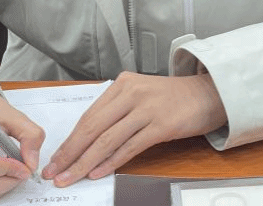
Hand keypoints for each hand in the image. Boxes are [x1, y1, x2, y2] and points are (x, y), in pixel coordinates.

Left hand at [42, 72, 226, 186]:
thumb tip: (88, 139)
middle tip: (54, 172)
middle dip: (70, 153)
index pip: (89, 115)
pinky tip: (97, 173)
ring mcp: (147, 108)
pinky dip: (111, 162)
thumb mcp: (141, 95)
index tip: (56, 158)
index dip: (69, 140)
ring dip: (85, 162)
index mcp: (123, 84)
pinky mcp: (161, 124)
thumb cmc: (174, 98)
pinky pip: (129, 147)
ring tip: (70, 177)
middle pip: (92, 127)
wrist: (209, 94)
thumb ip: (117, 110)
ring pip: (107, 139)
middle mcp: (132, 93)